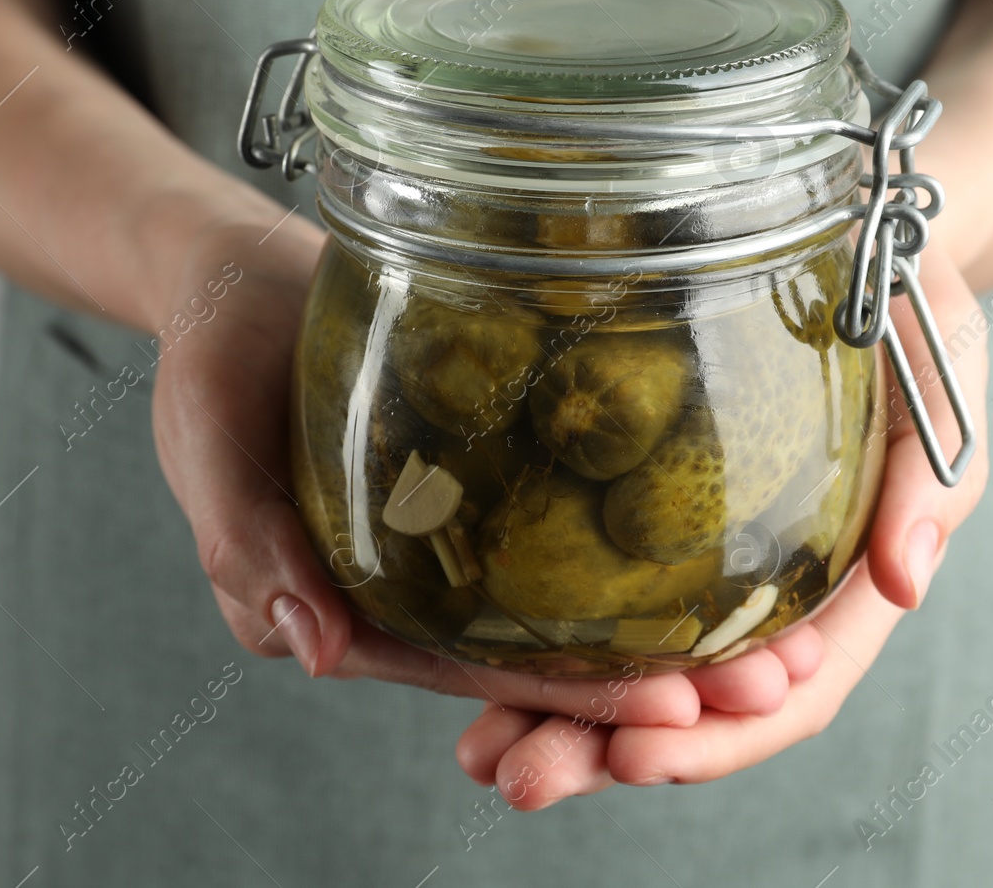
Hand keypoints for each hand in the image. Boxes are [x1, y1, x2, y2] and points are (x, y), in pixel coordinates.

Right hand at [147, 217, 737, 727]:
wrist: (242, 275)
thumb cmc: (209, 361)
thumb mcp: (210, 446)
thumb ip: (249, 547)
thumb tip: (315, 649)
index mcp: (349, 612)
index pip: (472, 675)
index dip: (570, 701)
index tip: (674, 718)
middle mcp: (416, 589)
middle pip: (542, 653)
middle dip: (652, 680)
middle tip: (770, 685)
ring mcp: (459, 531)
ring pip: (571, 597)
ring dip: (668, 620)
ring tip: (783, 632)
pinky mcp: (488, 470)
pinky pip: (567, 515)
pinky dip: (635, 538)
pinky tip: (723, 538)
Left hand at [454, 245, 990, 807]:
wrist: (855, 237)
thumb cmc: (909, 304)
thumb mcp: (939, 371)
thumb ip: (931, 478)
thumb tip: (909, 580)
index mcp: (848, 580)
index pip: (789, 690)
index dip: (718, 736)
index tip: (637, 755)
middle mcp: (774, 591)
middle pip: (694, 705)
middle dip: (607, 750)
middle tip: (520, 777)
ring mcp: (711, 562)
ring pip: (636, 668)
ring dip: (559, 720)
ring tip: (479, 755)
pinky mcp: (656, 515)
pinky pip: (599, 593)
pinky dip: (546, 642)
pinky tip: (476, 670)